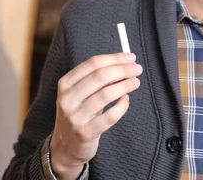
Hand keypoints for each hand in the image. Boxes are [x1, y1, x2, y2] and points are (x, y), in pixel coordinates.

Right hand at [50, 53, 141, 177]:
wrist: (66, 146)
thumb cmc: (79, 113)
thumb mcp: (79, 93)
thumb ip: (97, 79)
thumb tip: (124, 63)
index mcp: (65, 83)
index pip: (93, 63)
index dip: (115, 58)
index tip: (130, 57)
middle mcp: (68, 98)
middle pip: (100, 76)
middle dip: (123, 70)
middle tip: (137, 69)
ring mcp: (75, 116)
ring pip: (106, 94)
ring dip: (125, 85)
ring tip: (135, 83)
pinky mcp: (86, 132)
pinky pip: (110, 116)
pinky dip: (122, 106)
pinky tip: (126, 101)